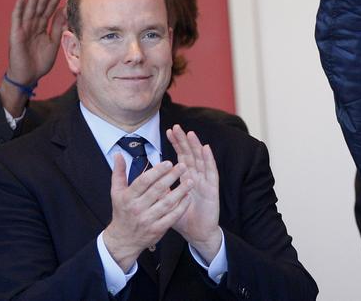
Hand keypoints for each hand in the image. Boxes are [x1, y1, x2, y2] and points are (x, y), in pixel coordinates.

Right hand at [1, 0, 66, 115]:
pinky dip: (19, 7)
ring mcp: (24, 29)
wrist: (28, 77)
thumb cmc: (39, 62)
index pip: (50, 8)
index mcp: (42, 27)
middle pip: (41, 4)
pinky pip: (17, 19)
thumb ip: (57, 27)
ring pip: (30, 8)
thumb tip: (64, 11)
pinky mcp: (16, 34)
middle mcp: (33, 25)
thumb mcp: (53, 42)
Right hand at [103, 155, 191, 271]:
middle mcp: (138, 208)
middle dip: (171, 177)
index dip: (157, 171)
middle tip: (183, 166)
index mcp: (128, 197)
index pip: (144, 181)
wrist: (122, 240)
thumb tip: (118, 154)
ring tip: (190, 181)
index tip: (168, 162)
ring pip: (167, 203)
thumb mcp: (116, 192)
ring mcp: (148, 220)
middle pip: (157, 190)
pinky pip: (172, 217)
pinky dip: (182, 207)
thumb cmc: (122, 212)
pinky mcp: (157, 230)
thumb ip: (119, 172)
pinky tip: (188, 197)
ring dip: (180, 191)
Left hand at [166, 125, 221, 263]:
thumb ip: (161, 189)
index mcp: (187, 178)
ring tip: (190, 133)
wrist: (197, 234)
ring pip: (200, 159)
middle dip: (183, 140)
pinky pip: (211, 171)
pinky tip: (206, 148)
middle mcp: (196, 176)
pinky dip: (209, 159)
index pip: (181, 157)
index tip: (168, 132)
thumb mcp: (168, 202)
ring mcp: (205, 181)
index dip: (176, 144)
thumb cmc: (183, 218)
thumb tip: (148, 179)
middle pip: (190, 154)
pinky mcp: (212, 188)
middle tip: (176, 127)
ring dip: (196, 146)